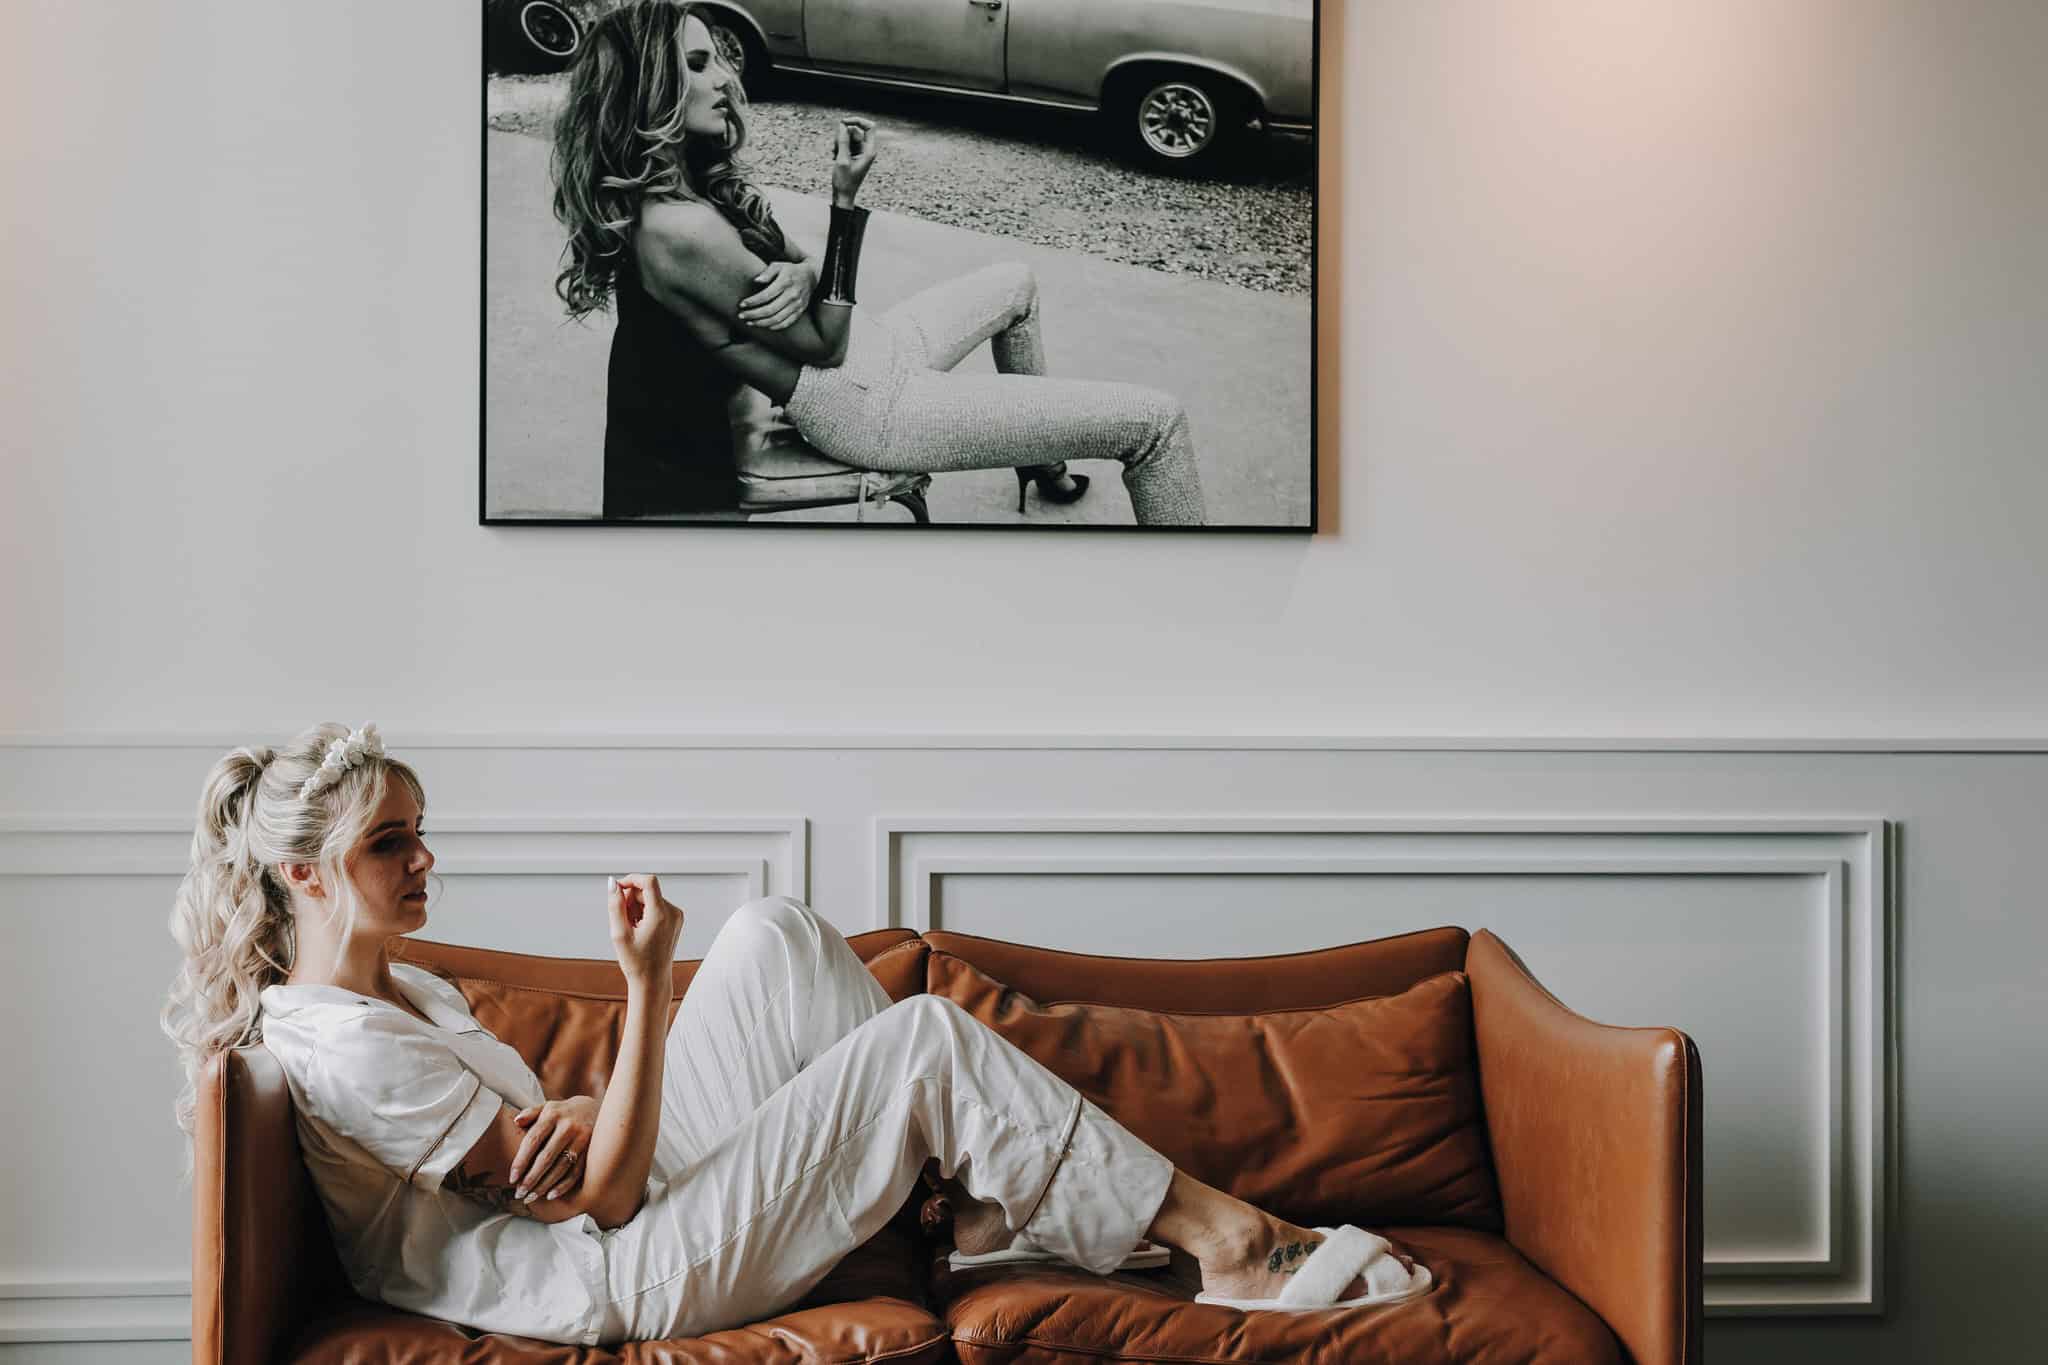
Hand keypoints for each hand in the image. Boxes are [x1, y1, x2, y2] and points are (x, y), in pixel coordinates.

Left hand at [509, 1096, 598, 1202]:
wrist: (600, 1110)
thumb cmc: (566, 1113)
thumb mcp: (548, 1107)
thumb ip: (530, 1113)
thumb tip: (516, 1122)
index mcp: (553, 1115)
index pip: (533, 1140)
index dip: (521, 1161)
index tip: (512, 1178)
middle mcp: (568, 1127)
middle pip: (546, 1157)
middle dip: (531, 1178)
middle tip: (520, 1193)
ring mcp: (581, 1139)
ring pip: (561, 1167)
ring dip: (544, 1185)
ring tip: (531, 1197)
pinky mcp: (591, 1151)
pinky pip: (576, 1171)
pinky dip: (563, 1186)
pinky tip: (551, 1195)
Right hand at [608, 873, 683, 987]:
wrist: (652, 981)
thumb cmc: (635, 962)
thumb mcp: (619, 933)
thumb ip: (615, 905)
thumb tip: (613, 883)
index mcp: (661, 914)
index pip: (648, 881)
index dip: (631, 880)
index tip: (617, 889)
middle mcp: (673, 912)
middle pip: (647, 890)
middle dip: (630, 899)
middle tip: (621, 920)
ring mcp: (676, 916)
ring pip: (650, 898)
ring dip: (636, 907)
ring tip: (630, 928)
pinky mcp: (675, 920)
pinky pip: (656, 906)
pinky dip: (644, 912)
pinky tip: (639, 929)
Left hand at [737, 259, 815, 330]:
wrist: (811, 277)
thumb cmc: (790, 270)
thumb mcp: (779, 265)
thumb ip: (767, 272)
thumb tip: (756, 280)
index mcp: (785, 282)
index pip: (766, 295)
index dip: (752, 302)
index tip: (742, 304)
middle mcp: (792, 295)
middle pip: (770, 310)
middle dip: (753, 314)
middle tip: (741, 316)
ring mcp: (797, 305)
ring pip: (777, 319)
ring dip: (761, 323)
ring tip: (750, 322)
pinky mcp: (800, 311)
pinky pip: (787, 323)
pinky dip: (774, 326)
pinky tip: (764, 325)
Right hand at [830, 116, 878, 206]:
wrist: (843, 195)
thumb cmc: (845, 181)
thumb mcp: (842, 160)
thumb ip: (843, 141)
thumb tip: (842, 125)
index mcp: (869, 151)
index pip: (869, 126)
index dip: (857, 121)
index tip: (843, 122)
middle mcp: (867, 150)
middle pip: (856, 131)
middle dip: (844, 134)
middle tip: (836, 146)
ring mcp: (860, 152)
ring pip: (849, 136)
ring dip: (839, 141)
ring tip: (835, 154)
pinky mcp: (854, 154)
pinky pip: (846, 143)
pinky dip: (839, 146)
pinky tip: (835, 156)